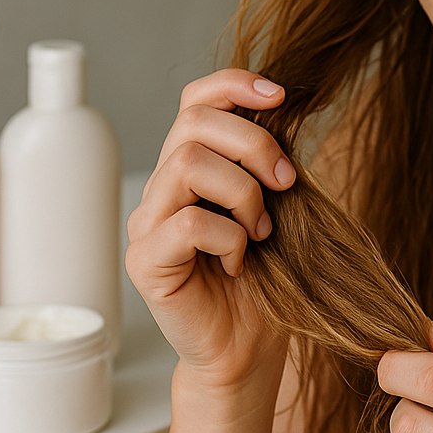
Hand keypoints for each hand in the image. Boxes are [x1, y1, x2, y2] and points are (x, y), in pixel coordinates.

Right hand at [125, 68, 294, 389]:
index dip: (233, 85)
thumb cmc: (267, 278)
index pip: (195, 100)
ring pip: (187, 164)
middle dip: (252, 142)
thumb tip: (285, 110)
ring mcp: (147, 224)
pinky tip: (239, 263)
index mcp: (193, 166)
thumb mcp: (278, 206)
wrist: (251, 348)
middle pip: (193, 123)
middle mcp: (162, 189)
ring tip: (261, 230)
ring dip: (243, 192)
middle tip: (286, 182)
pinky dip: (228, 238)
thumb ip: (271, 162)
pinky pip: (188, 224)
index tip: (280, 95)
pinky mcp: (146, 262)